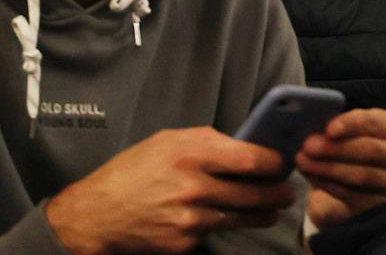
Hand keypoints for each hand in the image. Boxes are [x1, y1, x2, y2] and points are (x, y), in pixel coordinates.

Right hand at [42, 126, 295, 254]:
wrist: (97, 215)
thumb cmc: (133, 171)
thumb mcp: (167, 141)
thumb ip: (206, 142)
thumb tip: (243, 146)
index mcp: (191, 154)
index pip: (251, 159)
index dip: (275, 162)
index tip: (284, 162)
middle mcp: (194, 187)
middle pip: (255, 193)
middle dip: (278, 193)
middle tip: (288, 191)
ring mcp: (190, 220)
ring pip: (241, 217)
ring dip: (263, 213)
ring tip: (273, 209)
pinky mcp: (185, 244)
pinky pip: (214, 233)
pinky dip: (221, 226)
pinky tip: (222, 218)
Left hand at [298, 108, 385, 227]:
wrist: (344, 183)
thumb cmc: (344, 148)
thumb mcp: (343, 133)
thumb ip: (334, 129)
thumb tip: (314, 132)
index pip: (375, 122)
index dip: (351, 124)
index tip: (328, 130)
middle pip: (371, 150)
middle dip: (336, 149)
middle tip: (308, 147)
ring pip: (362, 175)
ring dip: (327, 168)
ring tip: (303, 161)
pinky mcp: (379, 205)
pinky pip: (352, 195)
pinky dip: (328, 184)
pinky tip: (312, 175)